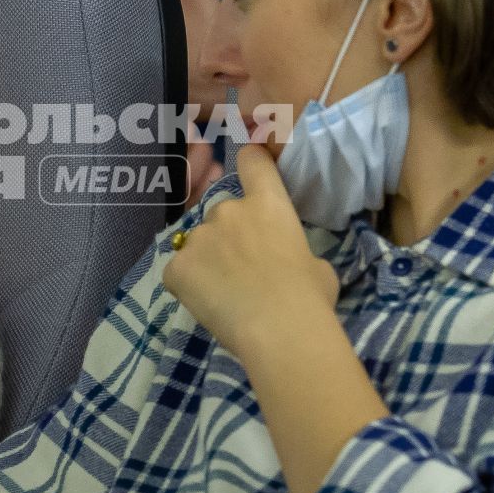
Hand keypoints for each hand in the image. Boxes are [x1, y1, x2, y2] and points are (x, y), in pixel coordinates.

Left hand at [164, 142, 338, 360]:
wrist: (280, 330)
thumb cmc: (309, 298)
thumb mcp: (317, 267)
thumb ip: (295, 252)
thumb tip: (292, 264)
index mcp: (268, 205)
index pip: (252, 162)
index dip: (248, 162)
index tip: (247, 168)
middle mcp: (228, 210)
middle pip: (221, 213)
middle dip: (227, 236)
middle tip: (242, 270)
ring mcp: (198, 237)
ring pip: (197, 244)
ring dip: (206, 261)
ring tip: (224, 293)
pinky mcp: (176, 266)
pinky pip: (178, 271)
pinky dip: (187, 285)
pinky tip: (206, 304)